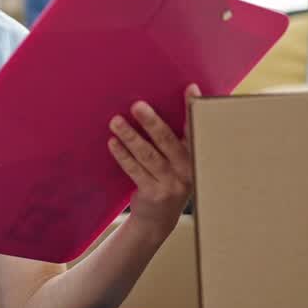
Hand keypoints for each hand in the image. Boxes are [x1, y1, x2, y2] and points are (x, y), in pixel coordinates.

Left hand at [107, 84, 199, 232]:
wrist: (158, 220)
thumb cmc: (166, 180)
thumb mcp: (177, 162)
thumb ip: (174, 140)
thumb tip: (153, 107)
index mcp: (195, 156)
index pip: (194, 128)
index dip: (192, 109)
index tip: (190, 88)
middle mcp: (187, 170)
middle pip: (167, 141)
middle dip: (151, 122)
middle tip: (137, 105)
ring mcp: (171, 184)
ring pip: (147, 155)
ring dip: (130, 136)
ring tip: (115, 121)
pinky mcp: (153, 194)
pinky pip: (135, 170)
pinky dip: (122, 155)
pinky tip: (113, 142)